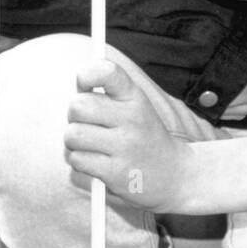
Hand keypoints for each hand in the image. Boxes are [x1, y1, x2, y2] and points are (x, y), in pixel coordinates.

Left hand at [64, 59, 193, 211]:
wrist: (173, 174)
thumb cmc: (143, 135)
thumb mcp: (135, 105)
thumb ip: (107, 92)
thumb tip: (77, 85)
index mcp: (135, 97)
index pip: (107, 73)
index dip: (87, 74)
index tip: (83, 84)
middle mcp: (132, 118)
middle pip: (78, 106)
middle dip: (74, 116)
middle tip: (86, 123)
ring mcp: (125, 146)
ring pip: (73, 135)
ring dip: (74, 143)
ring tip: (90, 145)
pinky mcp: (115, 172)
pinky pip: (77, 160)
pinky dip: (79, 162)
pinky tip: (95, 163)